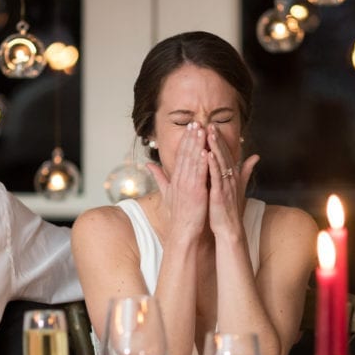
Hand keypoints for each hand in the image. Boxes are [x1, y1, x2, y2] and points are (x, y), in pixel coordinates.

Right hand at [146, 122, 208, 239]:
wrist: (183, 233)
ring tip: (202, 130)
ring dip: (197, 145)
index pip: (180, 155)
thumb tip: (148, 165)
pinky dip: (202, 162)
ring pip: (192, 161)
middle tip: (196, 121)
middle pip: (185, 154)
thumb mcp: (167, 193)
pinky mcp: (195, 193)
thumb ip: (160, 177)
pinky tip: (206, 150)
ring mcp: (187, 186)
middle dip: (191, 137)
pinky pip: (199, 174)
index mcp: (175, 179)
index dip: (186, 140)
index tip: (190, 126)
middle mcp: (180, 180)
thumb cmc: (179, 215)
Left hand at [206, 124, 258, 236]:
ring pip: (220, 162)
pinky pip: (216, 177)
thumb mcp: (238, 188)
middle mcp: (230, 179)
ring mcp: (226, 186)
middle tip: (209, 123)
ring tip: (208, 133)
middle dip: (217, 139)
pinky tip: (207, 154)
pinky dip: (212, 165)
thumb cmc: (230, 210)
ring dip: (215, 147)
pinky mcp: (220, 194)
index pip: (226, 154)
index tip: (212, 126)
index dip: (220, 140)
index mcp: (232, 176)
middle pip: (224, 155)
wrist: (229, 230)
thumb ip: (245, 171)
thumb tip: (256, 156)